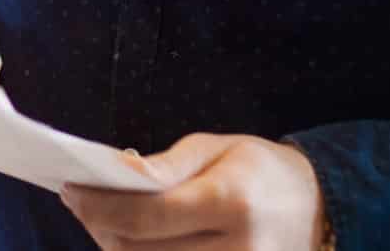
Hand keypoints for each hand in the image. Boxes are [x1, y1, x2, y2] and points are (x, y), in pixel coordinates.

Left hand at [63, 133, 325, 249]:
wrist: (320, 209)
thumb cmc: (259, 169)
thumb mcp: (213, 147)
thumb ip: (163, 166)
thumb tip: (117, 175)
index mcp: (229, 204)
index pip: (146, 216)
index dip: (98, 206)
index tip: (69, 190)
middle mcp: (237, 250)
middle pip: (143, 250)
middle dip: (101, 227)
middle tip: (79, 202)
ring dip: (119, 247)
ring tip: (101, 220)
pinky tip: (132, 238)